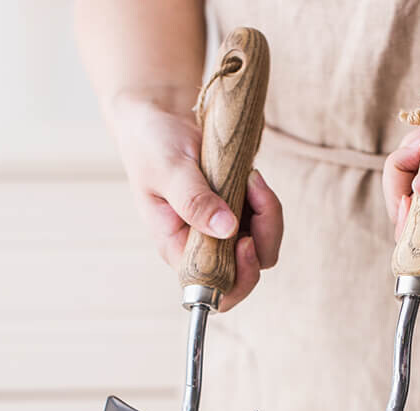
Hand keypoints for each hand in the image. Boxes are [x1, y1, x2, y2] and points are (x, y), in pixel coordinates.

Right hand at [109, 93, 282, 310]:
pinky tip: (253, 177)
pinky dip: (267, 202)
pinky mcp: (239, 211)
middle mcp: (202, 246)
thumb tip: (227, 230)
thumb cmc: (151, 144)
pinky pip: (265, 221)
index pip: (211, 287)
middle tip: (258, 196)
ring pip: (263, 246)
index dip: (237, 279)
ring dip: (268, 216)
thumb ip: (194, 201)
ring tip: (252, 180)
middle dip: (263, 240)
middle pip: (247, 271)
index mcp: (177, 247)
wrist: (160, 115)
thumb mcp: (168, 169)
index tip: (245, 242)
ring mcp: (224, 230)